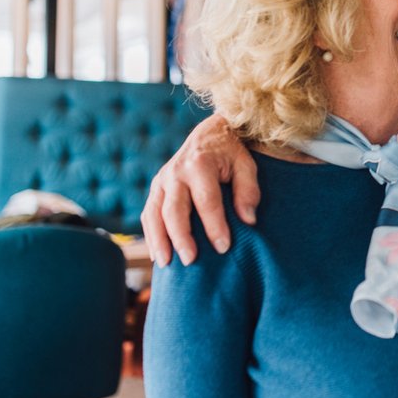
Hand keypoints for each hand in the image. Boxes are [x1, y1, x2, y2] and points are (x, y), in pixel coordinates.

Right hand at [141, 114, 259, 266]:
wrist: (209, 133)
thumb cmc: (231, 152)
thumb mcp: (246, 164)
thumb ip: (249, 190)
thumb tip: (248, 220)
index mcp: (200, 164)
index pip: (207, 200)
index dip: (215, 225)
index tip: (224, 247)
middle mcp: (176, 172)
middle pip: (174, 210)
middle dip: (181, 237)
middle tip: (191, 260)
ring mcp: (161, 180)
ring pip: (154, 214)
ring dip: (159, 240)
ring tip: (167, 264)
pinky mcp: (155, 188)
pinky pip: (148, 214)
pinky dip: (150, 235)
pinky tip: (158, 254)